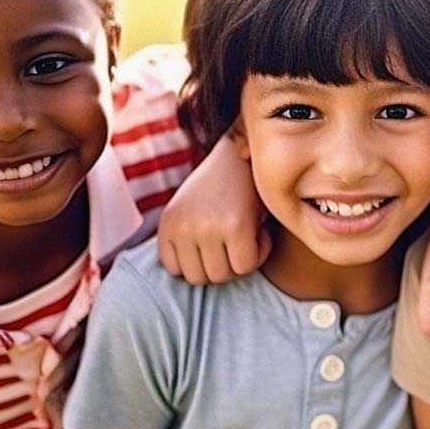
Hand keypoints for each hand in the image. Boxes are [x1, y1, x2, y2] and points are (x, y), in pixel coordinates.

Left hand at [156, 134, 269, 284]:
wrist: (248, 150)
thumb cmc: (224, 184)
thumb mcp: (192, 210)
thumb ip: (188, 240)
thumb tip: (197, 278)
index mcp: (168, 223)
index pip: (176, 270)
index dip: (202, 260)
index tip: (217, 241)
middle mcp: (182, 227)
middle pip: (199, 277)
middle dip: (222, 264)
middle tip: (236, 239)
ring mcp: (207, 228)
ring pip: (222, 275)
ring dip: (241, 260)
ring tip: (249, 233)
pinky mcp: (235, 227)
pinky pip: (246, 265)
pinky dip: (259, 253)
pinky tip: (261, 231)